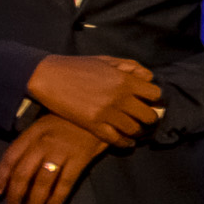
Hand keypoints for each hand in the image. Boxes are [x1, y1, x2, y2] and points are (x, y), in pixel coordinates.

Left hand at [0, 115, 107, 203]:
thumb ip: (32, 142)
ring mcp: (62, 150)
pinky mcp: (80, 158)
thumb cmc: (72, 119)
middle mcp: (43, 142)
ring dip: (35, 201)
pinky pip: (66, 182)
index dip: (1, 177)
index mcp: (33, 132)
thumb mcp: (46, 123)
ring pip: (43, 181)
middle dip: (16, 195)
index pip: (10, 157)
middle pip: (24, 172)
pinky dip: (58, 197)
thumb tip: (16, 167)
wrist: (102, 110)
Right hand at [27, 54, 162, 145]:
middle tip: (146, 119)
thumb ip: (130, 67)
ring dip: (139, 131)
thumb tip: (148, 78)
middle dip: (150, 118)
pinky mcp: (92, 125)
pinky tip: (127, 143)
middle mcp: (120, 98)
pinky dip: (125, 143)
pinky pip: (115, 139)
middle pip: (149, 116)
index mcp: (125, 80)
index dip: (155, 99)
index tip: (151, 101)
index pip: (155, 94)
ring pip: (135, 130)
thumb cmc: (77, 66)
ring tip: (137, 131)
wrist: (48, 77)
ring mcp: (106, 113)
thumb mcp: (107, 60)